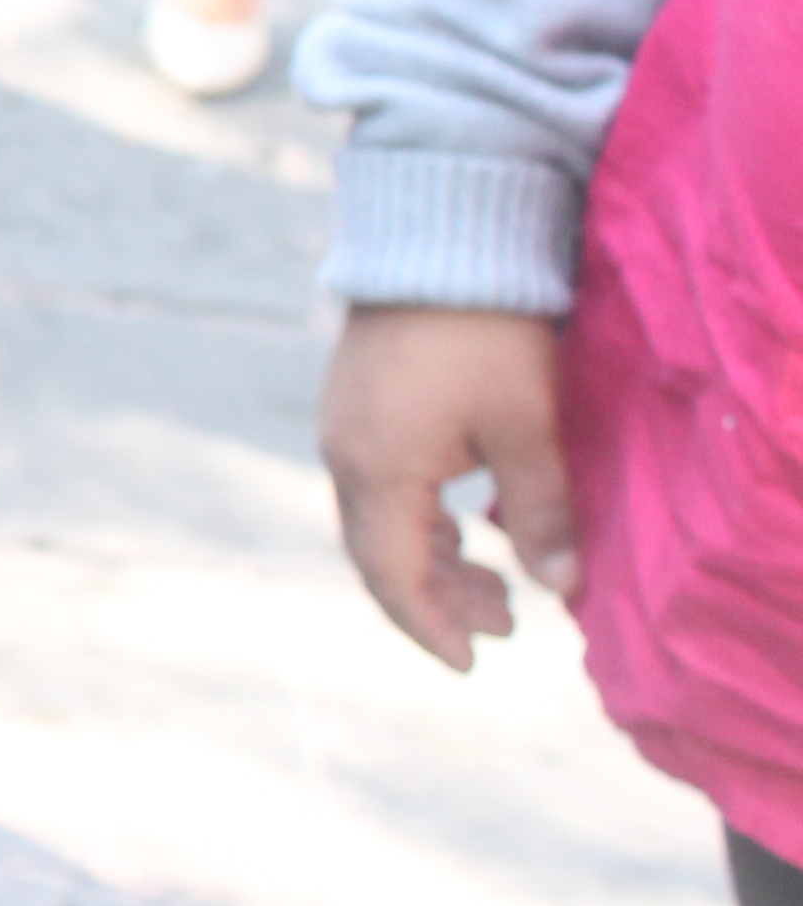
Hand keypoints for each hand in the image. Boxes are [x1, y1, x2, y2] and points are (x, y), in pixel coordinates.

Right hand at [317, 305, 576, 669]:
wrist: (435, 241)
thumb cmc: (484, 335)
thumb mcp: (526, 426)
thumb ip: (541, 510)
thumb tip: (561, 587)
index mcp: (377, 469)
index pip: (393, 575)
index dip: (432, 627)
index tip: (474, 664)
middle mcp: (344, 455)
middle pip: (379, 554)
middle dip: (439, 599)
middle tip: (507, 627)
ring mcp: (343, 428)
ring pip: (378, 521)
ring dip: (432, 560)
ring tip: (495, 584)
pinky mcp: (355, 405)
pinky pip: (378, 486)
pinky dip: (419, 521)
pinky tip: (463, 525)